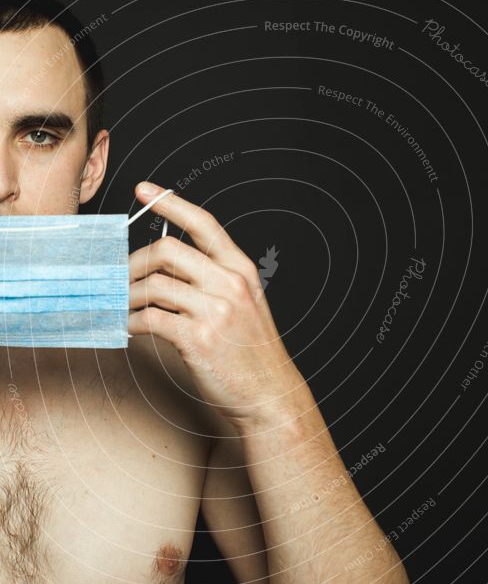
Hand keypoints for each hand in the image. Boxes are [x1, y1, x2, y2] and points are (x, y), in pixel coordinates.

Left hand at [128, 182, 306, 431]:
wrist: (270, 394)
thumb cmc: (251, 352)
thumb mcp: (244, 304)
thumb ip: (212, 281)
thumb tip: (162, 269)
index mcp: (240, 269)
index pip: (203, 223)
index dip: (170, 202)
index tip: (143, 189)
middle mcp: (229, 282)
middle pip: (166, 249)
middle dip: (134, 263)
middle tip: (121, 279)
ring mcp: (216, 309)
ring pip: (153, 285)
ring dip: (128, 297)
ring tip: (122, 308)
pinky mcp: (198, 338)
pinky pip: (149, 319)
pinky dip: (131, 323)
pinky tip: (130, 329)